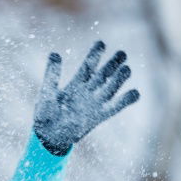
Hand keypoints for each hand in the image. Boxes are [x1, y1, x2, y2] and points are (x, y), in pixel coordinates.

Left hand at [32, 39, 140, 155]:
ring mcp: (95, 103)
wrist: (49, 137)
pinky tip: (134, 92)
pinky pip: (116, 107)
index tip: (101, 43)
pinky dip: (126, 100)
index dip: (95, 54)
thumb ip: (52, 75)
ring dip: (120, 78)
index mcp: (76, 84)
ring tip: (126, 69)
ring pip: (111, 87)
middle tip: (122, 53)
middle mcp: (88, 91)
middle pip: (104, 74)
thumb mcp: (47, 93)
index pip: (89, 65)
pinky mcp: (100, 116)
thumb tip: (55, 54)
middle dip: (113, 63)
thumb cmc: (45, 115)